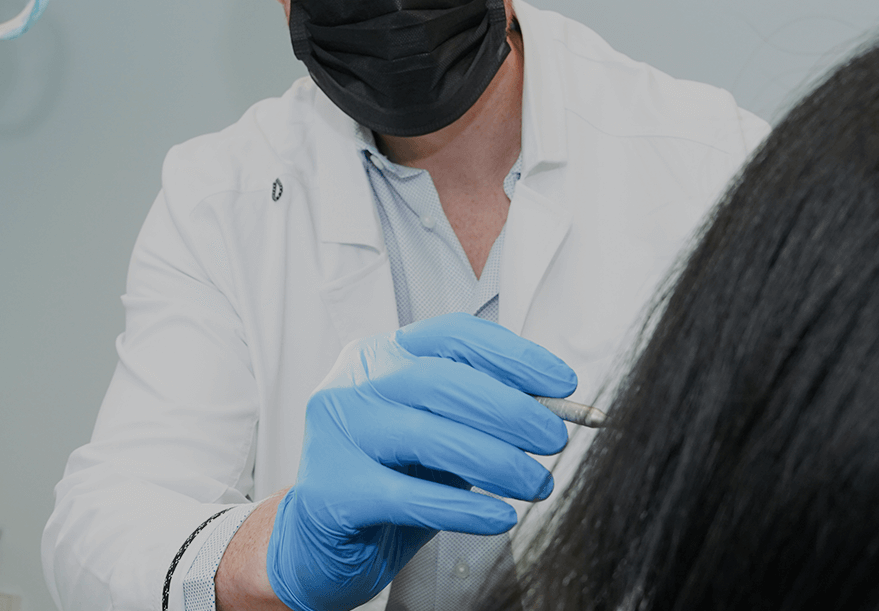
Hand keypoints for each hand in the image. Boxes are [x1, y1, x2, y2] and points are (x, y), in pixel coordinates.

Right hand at [265, 313, 576, 610]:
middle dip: (511, 410)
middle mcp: (354, 386)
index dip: (513, 355)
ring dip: (497, 460)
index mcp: (380, 357)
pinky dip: (463, 509)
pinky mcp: (332, 491)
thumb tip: (552, 410)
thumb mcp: (436, 435)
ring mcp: (336, 435)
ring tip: (536, 484)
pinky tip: (499, 517)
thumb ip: (478, 415)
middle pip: (441, 380)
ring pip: (427, 435)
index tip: (563, 383)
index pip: (452, 335)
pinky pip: (409, 496)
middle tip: (554, 441)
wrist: (315, 543)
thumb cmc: (386, 480)